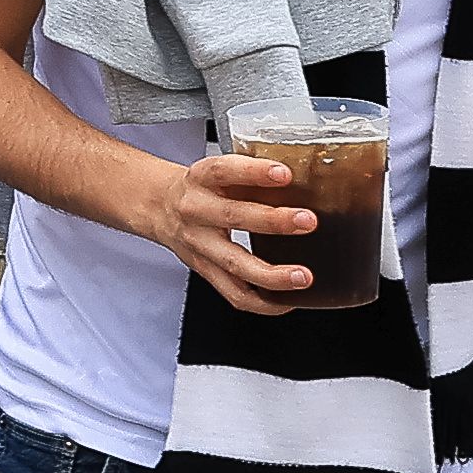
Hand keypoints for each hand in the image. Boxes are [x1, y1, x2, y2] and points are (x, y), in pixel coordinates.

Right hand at [137, 146, 321, 310]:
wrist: (159, 208)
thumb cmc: (203, 188)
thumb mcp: (220, 172)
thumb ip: (254, 176)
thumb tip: (312, 179)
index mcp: (201, 179)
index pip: (223, 170)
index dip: (254, 172)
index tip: (285, 174)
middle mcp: (196, 211)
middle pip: (231, 217)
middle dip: (272, 221)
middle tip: (307, 221)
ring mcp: (199, 245)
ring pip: (233, 264)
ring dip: (271, 274)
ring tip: (302, 277)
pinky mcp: (205, 271)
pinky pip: (234, 294)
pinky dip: (264, 302)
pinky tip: (288, 299)